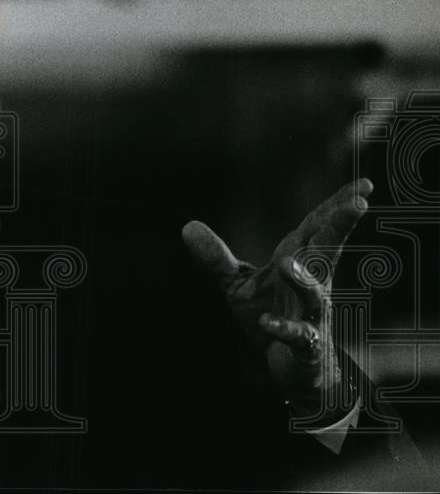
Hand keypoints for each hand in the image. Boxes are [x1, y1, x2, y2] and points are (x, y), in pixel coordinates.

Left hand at [181, 179, 371, 420]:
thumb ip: (215, 258)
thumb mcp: (237, 285)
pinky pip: (298, 335)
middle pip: (326, 251)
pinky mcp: (305, 345)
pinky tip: (269, 321)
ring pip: (315, 293)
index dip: (337, 206)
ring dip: (304, 279)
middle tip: (358, 202)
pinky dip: (285, 327)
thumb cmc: (271, 316)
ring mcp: (311, 315)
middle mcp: (311, 285)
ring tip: (286, 263)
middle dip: (340, 227)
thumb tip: (187, 226)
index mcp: (298, 264)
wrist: (286, 368)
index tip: (363, 184)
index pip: (317, 229)